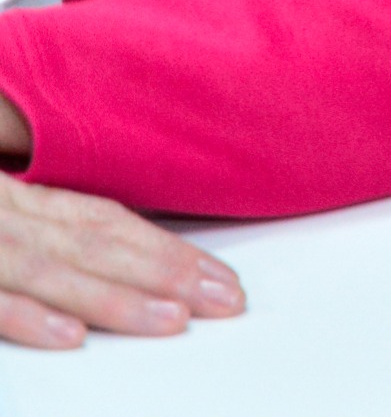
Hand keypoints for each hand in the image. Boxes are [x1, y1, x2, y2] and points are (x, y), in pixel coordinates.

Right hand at [0, 174, 242, 348]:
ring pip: (51, 271)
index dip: (166, 246)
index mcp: (18, 199)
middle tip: (224, 299)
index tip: (219, 275)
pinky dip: (30, 316)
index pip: (104, 221)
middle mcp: (5, 217)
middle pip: (94, 245)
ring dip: (116, 297)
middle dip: (164, 272)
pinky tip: (72, 336)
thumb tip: (106, 251)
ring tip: (175, 318)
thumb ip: (41, 226)